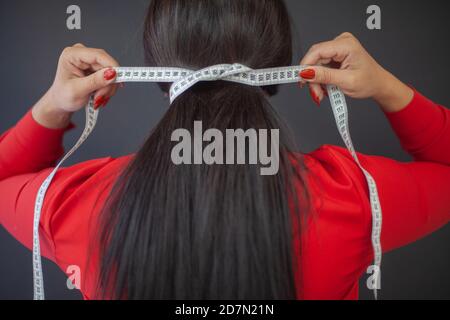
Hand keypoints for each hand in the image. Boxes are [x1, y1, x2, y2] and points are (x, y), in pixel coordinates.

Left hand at [32, 44, 119, 128]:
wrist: (61, 102)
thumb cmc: (63, 96)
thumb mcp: (78, 90)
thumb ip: (95, 81)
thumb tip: (112, 73)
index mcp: (72, 55)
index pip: (98, 55)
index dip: (111, 66)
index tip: (118, 79)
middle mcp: (82, 55)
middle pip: (106, 65)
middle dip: (108, 83)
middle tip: (101, 97)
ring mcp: (89, 61)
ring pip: (110, 72)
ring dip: (108, 87)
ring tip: (98, 98)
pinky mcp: (95, 68)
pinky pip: (109, 76)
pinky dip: (107, 87)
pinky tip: (99, 94)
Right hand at [299, 32, 413, 112]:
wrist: (378, 85)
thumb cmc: (368, 82)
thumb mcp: (346, 81)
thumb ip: (325, 76)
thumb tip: (306, 72)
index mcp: (346, 45)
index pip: (317, 51)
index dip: (306, 65)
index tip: (300, 80)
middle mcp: (341, 42)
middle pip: (315, 58)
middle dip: (312, 77)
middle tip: (315, 94)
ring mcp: (338, 47)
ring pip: (316, 64)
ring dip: (315, 80)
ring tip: (321, 94)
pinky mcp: (335, 54)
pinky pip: (320, 65)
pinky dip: (320, 78)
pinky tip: (325, 87)